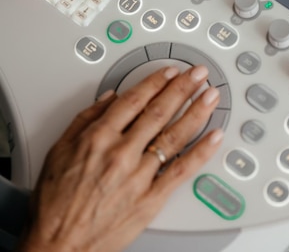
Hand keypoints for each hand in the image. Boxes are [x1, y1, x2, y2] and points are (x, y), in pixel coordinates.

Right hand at [19, 65, 222, 251]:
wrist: (59, 246)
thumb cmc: (56, 203)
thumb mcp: (59, 150)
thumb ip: (86, 118)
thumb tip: (109, 98)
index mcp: (99, 137)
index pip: (136, 99)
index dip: (157, 81)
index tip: (170, 71)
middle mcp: (122, 152)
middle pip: (160, 111)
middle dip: (183, 88)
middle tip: (198, 74)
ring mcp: (139, 176)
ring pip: (175, 135)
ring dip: (197, 111)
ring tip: (211, 95)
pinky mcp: (151, 199)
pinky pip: (181, 170)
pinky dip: (201, 151)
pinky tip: (214, 136)